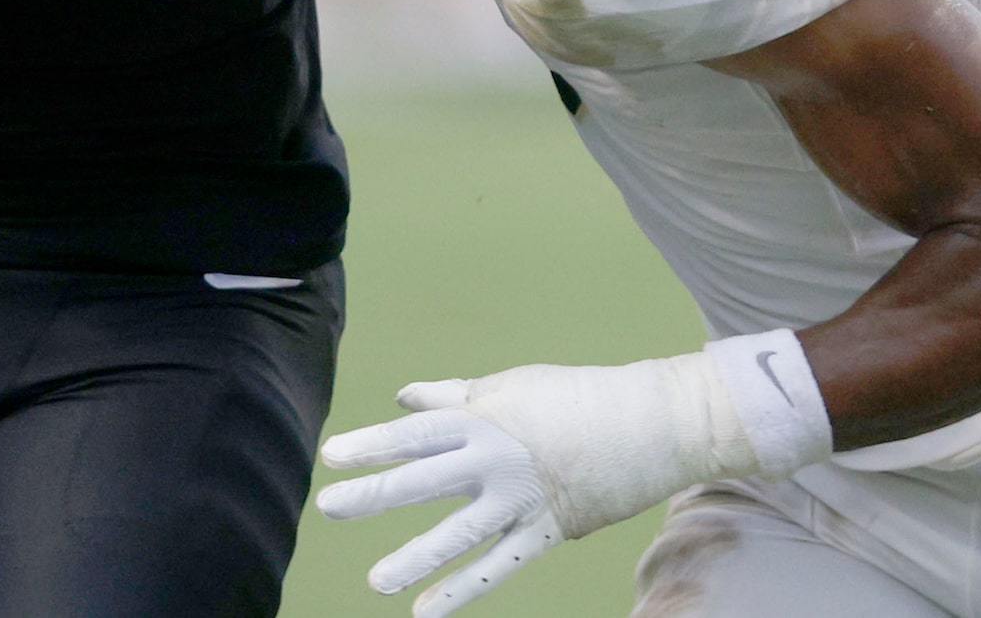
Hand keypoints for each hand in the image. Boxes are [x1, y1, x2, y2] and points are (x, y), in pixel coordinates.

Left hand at [318, 352, 779, 614]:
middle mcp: (496, 460)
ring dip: (413, 558)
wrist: (652, 424)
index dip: (373, 444)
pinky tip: (425, 611)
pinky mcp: (546, 531)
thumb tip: (405, 398)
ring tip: (375, 580)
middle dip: (373, 493)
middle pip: (423, 480)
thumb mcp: (512, 385)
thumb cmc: (577, 397)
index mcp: (484, 417)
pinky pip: (496, 567)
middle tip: (328, 506)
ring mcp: (521, 500)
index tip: (332, 457)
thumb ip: (455, 396)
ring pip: (457, 534)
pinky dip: (460, 591)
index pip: (417, 434)